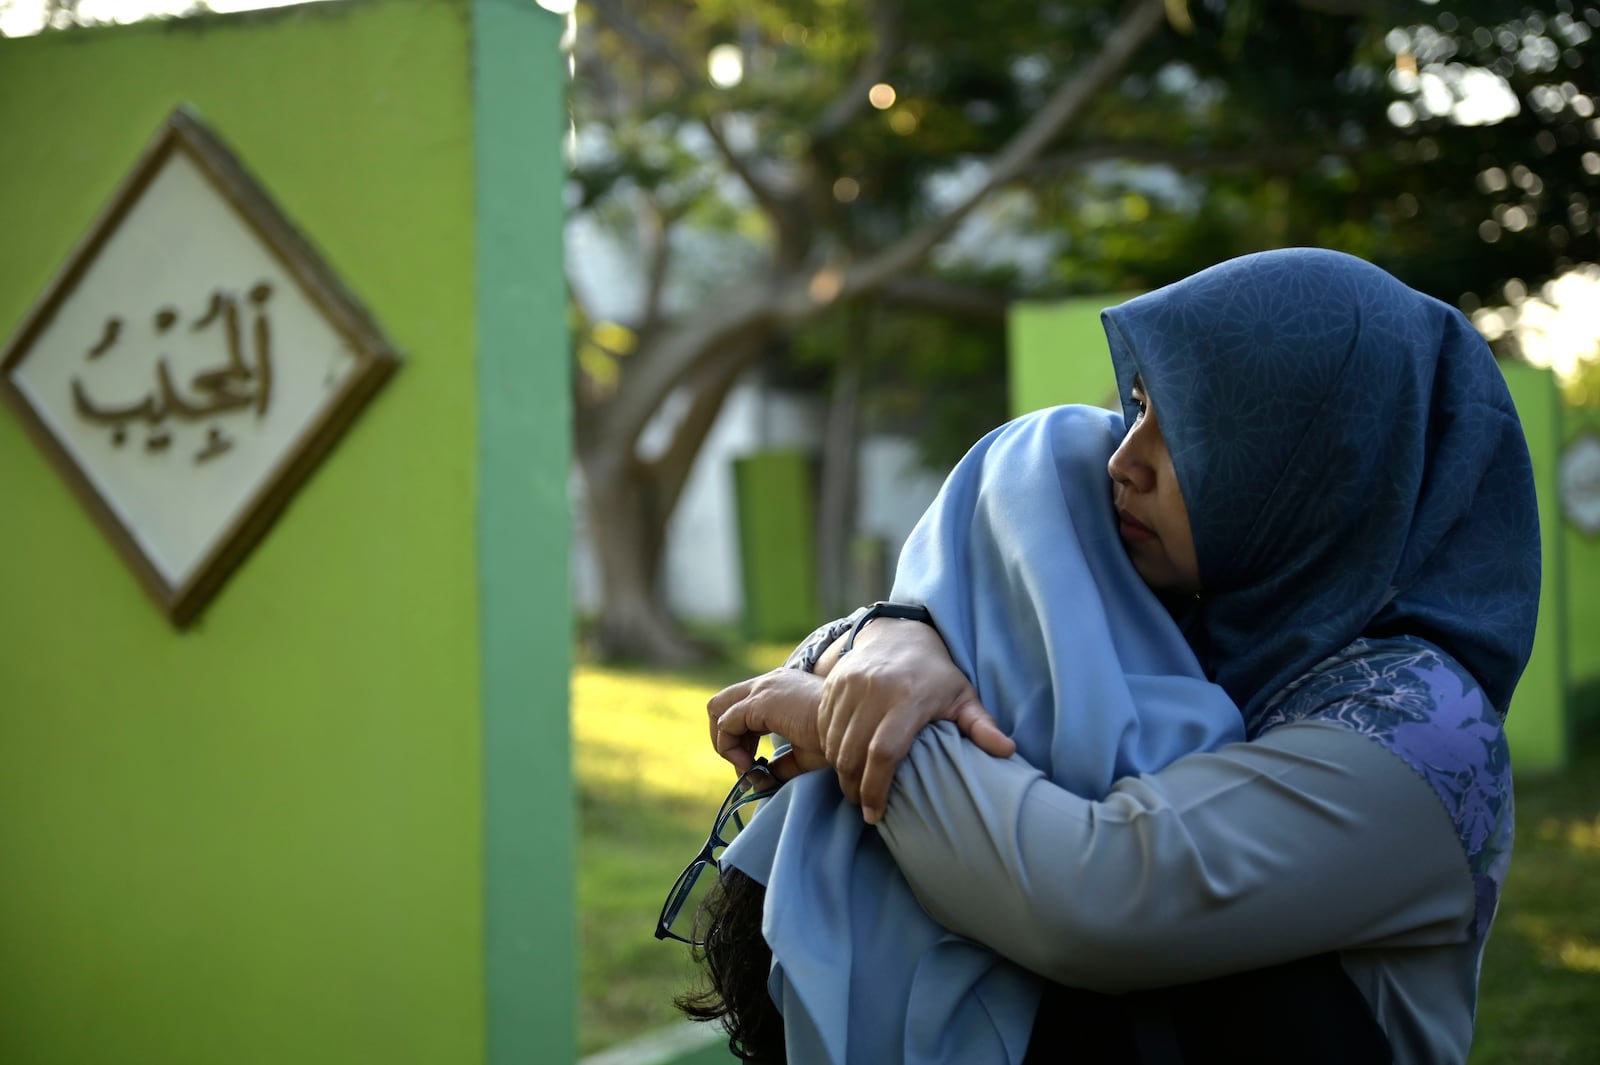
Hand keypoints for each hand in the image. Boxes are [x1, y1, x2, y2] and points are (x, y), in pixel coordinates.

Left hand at [708, 668, 831, 778]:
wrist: (852, 733)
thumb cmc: (835, 743)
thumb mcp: (802, 754)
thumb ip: (778, 765)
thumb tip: (758, 780)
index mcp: (780, 688)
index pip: (741, 706)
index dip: (740, 739)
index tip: (756, 764)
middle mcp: (768, 682)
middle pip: (721, 702)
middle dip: (723, 736)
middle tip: (743, 763)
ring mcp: (763, 688)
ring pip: (717, 709)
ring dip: (725, 743)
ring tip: (748, 766)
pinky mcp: (761, 702)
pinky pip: (726, 725)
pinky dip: (730, 749)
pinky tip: (751, 765)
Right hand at [819, 618, 1013, 823]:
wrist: (900, 633)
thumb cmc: (936, 674)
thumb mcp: (963, 696)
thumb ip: (981, 725)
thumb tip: (1008, 752)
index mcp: (908, 698)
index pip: (884, 752)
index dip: (877, 788)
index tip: (877, 814)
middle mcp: (875, 690)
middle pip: (853, 753)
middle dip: (854, 788)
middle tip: (863, 808)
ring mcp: (850, 686)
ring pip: (835, 743)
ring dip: (840, 771)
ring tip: (854, 789)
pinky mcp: (834, 684)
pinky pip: (824, 726)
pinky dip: (829, 748)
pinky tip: (843, 761)